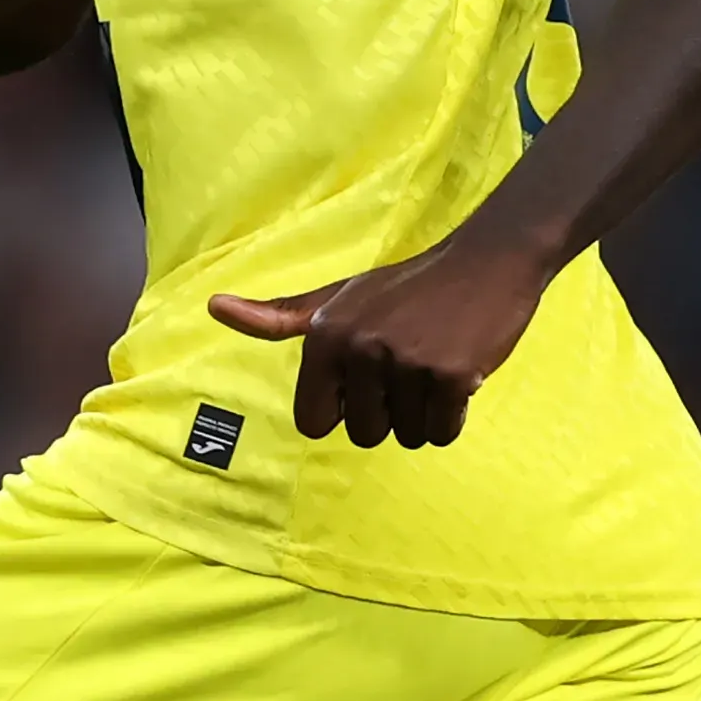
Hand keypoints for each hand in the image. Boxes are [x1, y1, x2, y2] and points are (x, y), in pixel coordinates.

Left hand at [208, 240, 551, 448]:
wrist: (486, 263)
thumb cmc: (408, 288)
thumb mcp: (339, 297)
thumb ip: (281, 315)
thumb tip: (214, 307)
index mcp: (324, 334)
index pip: (313, 421)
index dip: (344, 408)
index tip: (367, 376)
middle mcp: (358, 348)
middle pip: (364, 434)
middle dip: (390, 411)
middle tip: (409, 363)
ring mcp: (405, 362)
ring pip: (407, 436)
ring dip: (424, 412)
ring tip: (434, 362)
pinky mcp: (449, 376)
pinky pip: (442, 433)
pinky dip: (453, 414)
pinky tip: (458, 371)